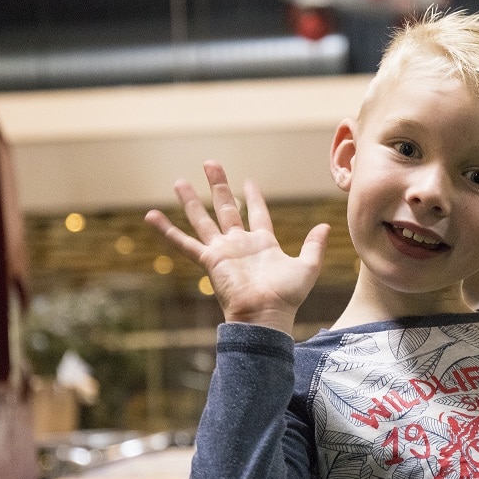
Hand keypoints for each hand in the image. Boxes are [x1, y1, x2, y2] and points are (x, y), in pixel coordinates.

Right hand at [145, 160, 329, 334]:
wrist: (266, 315)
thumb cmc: (287, 297)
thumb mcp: (307, 266)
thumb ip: (314, 245)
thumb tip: (326, 225)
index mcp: (263, 243)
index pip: (257, 213)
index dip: (254, 197)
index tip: (248, 181)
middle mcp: (240, 244)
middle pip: (227, 207)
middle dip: (218, 185)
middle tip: (210, 163)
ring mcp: (223, 250)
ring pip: (203, 219)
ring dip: (190, 201)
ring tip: (178, 181)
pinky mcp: (209, 260)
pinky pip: (184, 242)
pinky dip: (167, 230)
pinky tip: (151, 215)